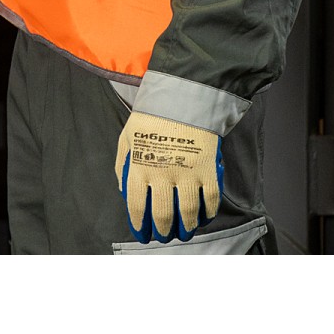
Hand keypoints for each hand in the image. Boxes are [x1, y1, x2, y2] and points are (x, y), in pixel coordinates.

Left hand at [115, 110, 222, 242]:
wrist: (184, 96)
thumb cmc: (152, 117)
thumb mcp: (127, 136)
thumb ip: (123, 164)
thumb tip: (124, 190)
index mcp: (139, 166)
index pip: (136, 206)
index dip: (139, 225)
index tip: (143, 234)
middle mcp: (162, 173)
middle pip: (162, 214)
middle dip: (163, 231)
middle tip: (164, 236)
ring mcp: (187, 171)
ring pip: (187, 212)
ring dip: (186, 228)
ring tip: (184, 233)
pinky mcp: (208, 168)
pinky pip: (210, 198)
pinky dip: (208, 212)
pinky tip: (205, 218)